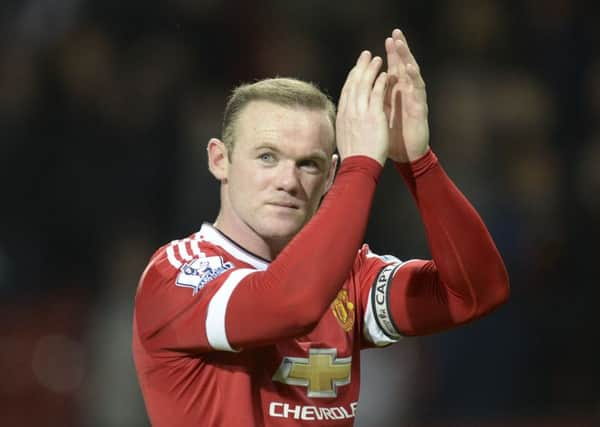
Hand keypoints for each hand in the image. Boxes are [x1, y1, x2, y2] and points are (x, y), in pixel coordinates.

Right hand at [336, 50, 388, 165]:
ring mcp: (360, 112)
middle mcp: (349, 111)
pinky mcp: (373, 115)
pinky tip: (386, 74)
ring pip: (365, 85)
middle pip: (354, 83)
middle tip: (366, 55)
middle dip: (360, 67)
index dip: (352, 77)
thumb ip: (346, 124)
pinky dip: (381, 82)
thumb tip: (344, 121)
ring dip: (371, 70)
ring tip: (378, 59)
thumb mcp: (344, 137)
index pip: (346, 91)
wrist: (359, 165)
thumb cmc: (354, 156)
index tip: (357, 68)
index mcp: (342, 115)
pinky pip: (377, 94)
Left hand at [384, 29, 429, 162]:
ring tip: (401, 44)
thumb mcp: (376, 118)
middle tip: (394, 34)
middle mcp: (405, 94)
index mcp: (393, 96)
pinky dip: (414, 77)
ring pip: (412, 73)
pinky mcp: (421, 107)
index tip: (372, 48)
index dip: (381, 61)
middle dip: (398, 51)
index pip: (387, 72)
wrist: (406, 156)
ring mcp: (414, 99)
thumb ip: (371, 105)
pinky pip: (418, 89)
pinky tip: (408, 67)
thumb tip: (357, 97)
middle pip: (401, 67)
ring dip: (407, 57)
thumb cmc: (391, 139)